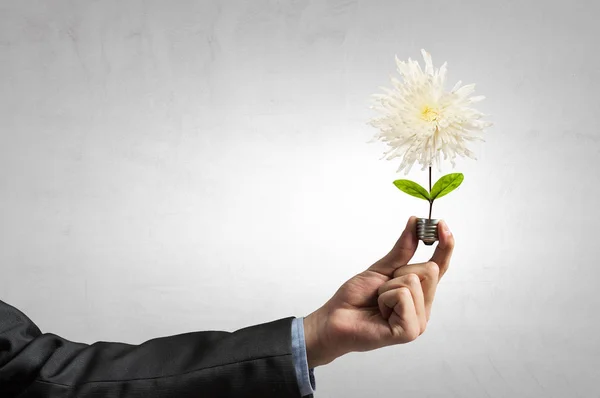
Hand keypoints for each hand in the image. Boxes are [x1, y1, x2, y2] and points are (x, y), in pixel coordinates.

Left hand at [303, 216, 454, 367]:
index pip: (439, 267)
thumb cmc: (355, 298)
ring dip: (387, 287)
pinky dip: (385, 298)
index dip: (444, 245)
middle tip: (382, 288)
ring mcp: (418, 322)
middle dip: (399, 271)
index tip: (442, 224)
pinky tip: (380, 313)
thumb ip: (403, 249)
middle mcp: (423, 308)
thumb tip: (414, 223)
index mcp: (419, 295)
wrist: (334, 320)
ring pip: (413, 281)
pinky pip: (403, 296)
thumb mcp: (381, 268)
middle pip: (429, 269)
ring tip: (378, 302)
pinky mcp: (409, 331)